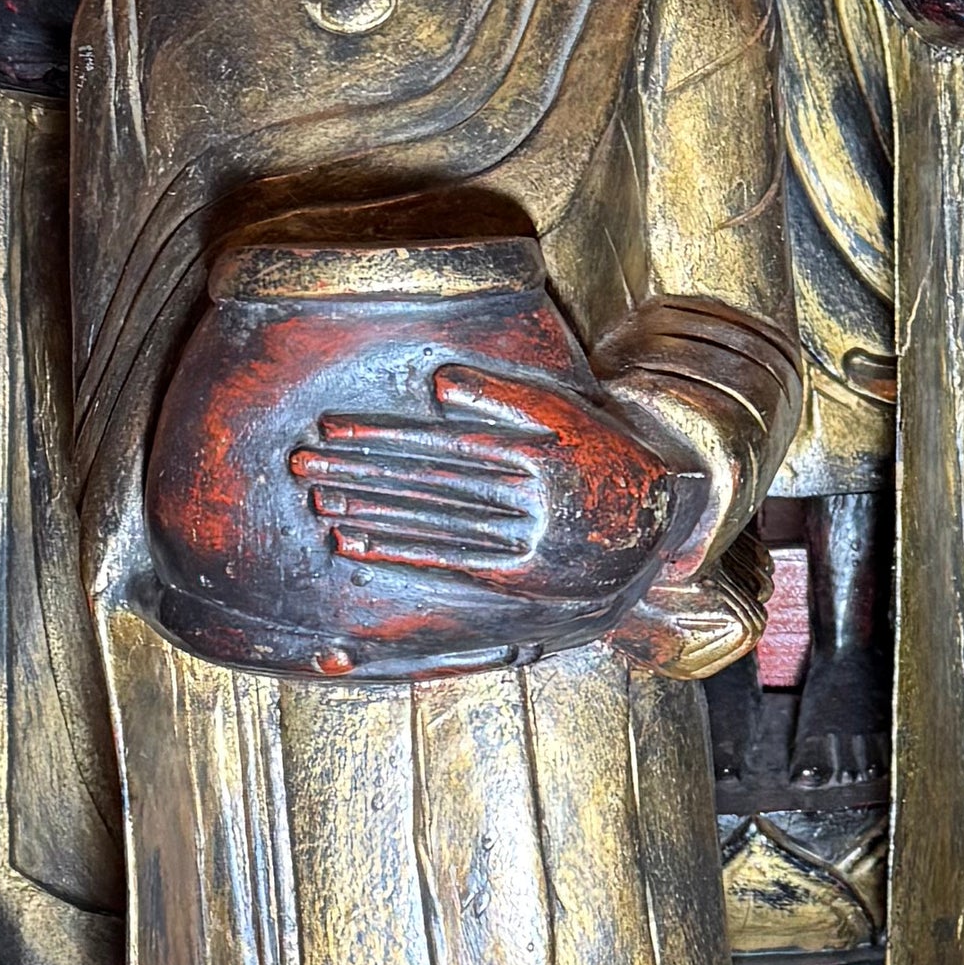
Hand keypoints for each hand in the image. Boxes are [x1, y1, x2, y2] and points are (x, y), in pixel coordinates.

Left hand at [281, 360, 679, 629]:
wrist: (662, 524)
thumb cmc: (608, 456)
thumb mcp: (568, 413)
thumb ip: (504, 396)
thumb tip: (440, 387)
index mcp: (531, 449)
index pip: (436, 441)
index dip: (379, 435)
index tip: (330, 428)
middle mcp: (524, 495)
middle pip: (423, 480)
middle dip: (357, 469)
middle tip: (301, 463)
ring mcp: (522, 537)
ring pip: (429, 520)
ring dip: (368, 509)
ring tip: (318, 496)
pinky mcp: (520, 576)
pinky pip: (448, 559)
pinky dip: (398, 549)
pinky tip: (356, 539)